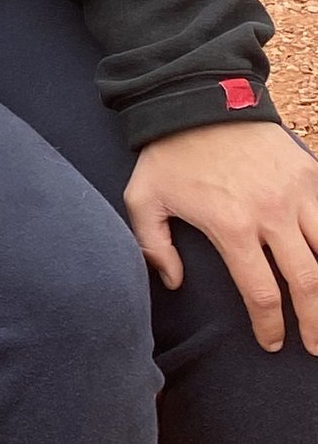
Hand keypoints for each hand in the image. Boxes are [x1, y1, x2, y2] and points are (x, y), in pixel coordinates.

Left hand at [125, 119, 317, 351]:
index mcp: (232, 227)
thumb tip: (173, 282)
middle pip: (307, 283)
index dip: (270, 325)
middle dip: (314, 322)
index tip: (272, 342)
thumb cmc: (170, 152)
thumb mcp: (143, 199)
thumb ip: (153, 246)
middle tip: (315, 346)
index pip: (261, 293)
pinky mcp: (311, 173)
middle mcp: (272, 215)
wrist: (200, 98)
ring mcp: (297, 193)